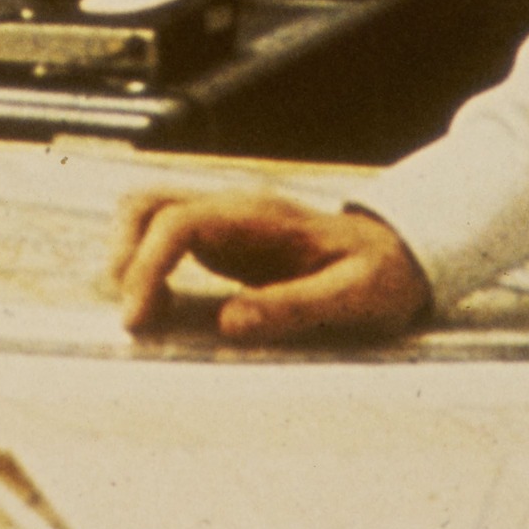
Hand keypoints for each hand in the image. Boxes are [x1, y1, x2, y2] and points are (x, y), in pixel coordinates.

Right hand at [107, 189, 431, 344]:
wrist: (404, 253)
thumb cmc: (383, 275)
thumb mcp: (357, 296)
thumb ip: (297, 306)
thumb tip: (227, 325)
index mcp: (262, 218)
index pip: (181, 221)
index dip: (149, 266)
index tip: (140, 319)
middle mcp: (235, 209)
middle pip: (149, 203)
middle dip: (124, 256)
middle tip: (134, 319)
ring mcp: (226, 222)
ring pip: (150, 214)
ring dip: (130, 258)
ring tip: (143, 316)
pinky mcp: (224, 241)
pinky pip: (165, 240)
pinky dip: (147, 270)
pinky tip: (163, 311)